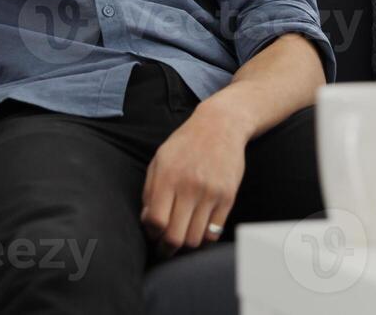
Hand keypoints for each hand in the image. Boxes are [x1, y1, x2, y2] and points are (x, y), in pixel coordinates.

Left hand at [140, 106, 247, 256]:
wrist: (220, 126)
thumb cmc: (185, 144)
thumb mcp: (159, 160)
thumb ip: (149, 191)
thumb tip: (147, 222)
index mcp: (167, 177)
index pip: (156, 221)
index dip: (151, 234)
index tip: (153, 233)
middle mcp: (189, 187)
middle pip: (175, 237)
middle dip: (167, 249)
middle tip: (165, 248)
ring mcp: (210, 193)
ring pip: (195, 239)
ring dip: (186, 244)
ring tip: (183, 238)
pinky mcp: (228, 197)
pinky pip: (214, 232)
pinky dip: (204, 237)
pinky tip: (198, 229)